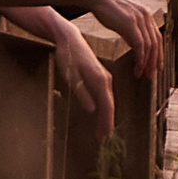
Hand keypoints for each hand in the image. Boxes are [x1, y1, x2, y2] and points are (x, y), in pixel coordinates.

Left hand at [47, 13, 115, 137]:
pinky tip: (100, 113)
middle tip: (102, 139)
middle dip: (107, 123)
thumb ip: (82, 93)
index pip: (106, 106)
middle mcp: (106, 79)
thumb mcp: (71, 76)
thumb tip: (92, 110)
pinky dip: (104, 107)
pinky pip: (105, 95)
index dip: (105, 123)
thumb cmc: (67, 57)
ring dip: (106, 116)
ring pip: (108, 101)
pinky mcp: (101, 76)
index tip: (103, 137)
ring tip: (102, 131)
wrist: (70, 39)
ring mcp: (105, 77)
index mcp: (100, 81)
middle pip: (109, 105)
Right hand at [81, 0, 163, 82]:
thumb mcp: (124, 18)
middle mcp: (146, 16)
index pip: (158, 38)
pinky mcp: (130, 23)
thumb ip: (133, 28)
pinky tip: (137, 68)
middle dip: (155, 61)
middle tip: (151, 75)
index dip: (158, 54)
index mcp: (146, 14)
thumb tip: (135, 41)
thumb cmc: (106, 8)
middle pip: (156, 44)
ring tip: (142, 74)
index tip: (156, 66)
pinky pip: (140, 46)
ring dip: (147, 63)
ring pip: (150, 46)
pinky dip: (140, 59)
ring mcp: (139, 19)